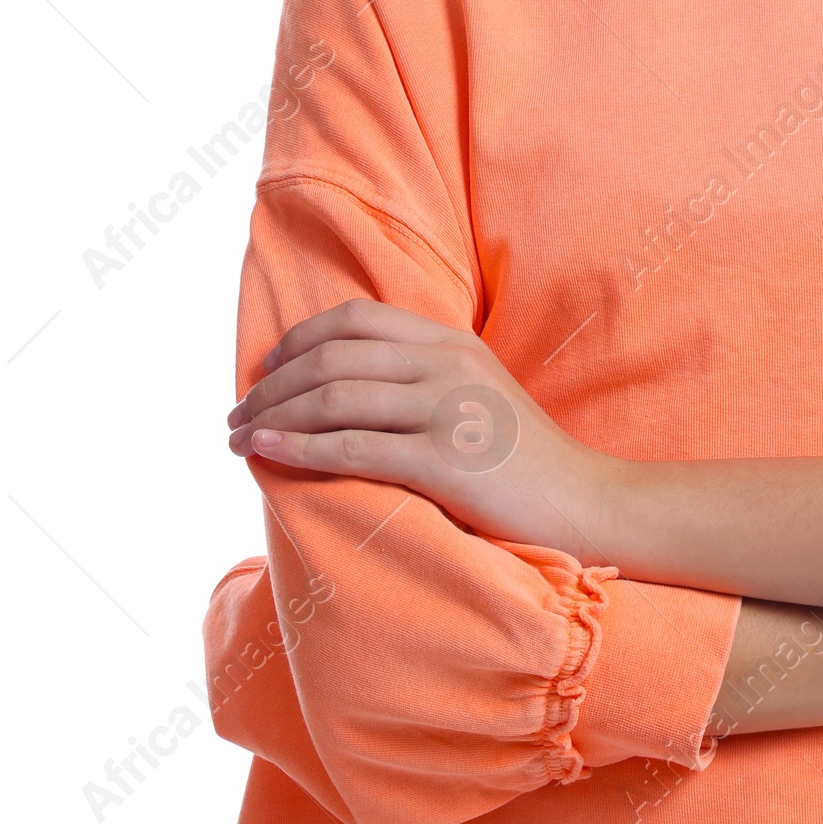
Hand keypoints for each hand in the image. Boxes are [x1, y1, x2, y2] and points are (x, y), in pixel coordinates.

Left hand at [226, 300, 612, 559]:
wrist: (588, 503)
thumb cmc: (527, 462)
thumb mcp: (480, 396)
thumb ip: (427, 379)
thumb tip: (349, 387)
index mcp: (453, 343)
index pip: (357, 320)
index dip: (300, 339)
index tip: (267, 368)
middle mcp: (447, 364)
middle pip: (333, 357)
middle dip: (271, 384)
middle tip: (234, 412)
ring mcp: (447, 410)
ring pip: (334, 399)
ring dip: (272, 416)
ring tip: (237, 437)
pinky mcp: (444, 460)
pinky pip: (353, 447)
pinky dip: (298, 448)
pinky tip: (266, 453)